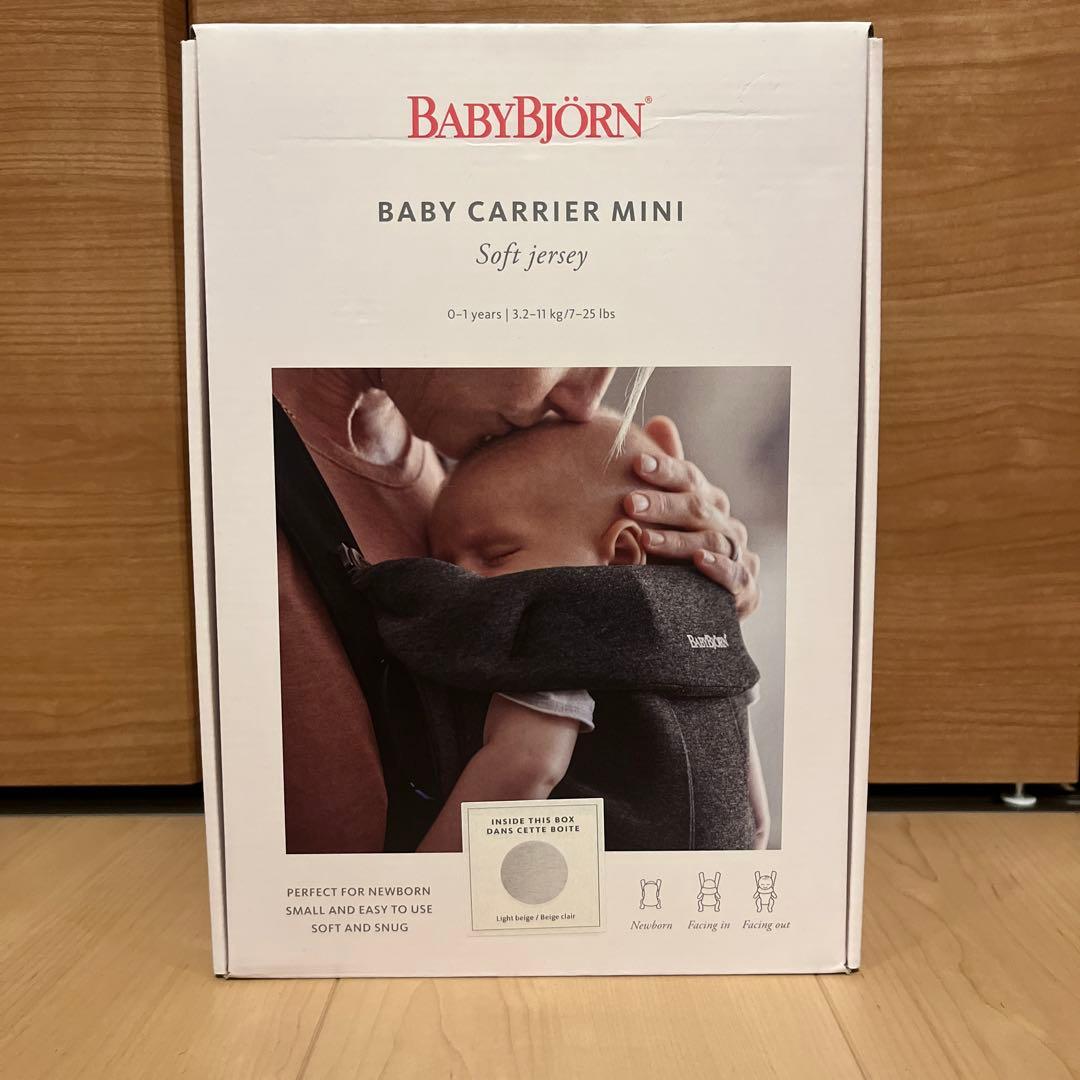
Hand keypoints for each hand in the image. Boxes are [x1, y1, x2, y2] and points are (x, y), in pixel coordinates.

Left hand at [624, 416, 760, 617]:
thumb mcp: (664, 514)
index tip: (637, 463)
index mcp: (708, 502)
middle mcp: (725, 523)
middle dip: (662, 505)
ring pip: (710, 541)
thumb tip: (660, 421)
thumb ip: (665, 473)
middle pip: (697, 508)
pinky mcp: (744, 590)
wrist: (696, 607)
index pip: (689, 478)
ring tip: (646, 538)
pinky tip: (699, 560)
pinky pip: (735, 576)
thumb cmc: (673, 552)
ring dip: (678, 539)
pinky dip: (719, 567)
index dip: (666, 469)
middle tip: (630, 503)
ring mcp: (737, 555)